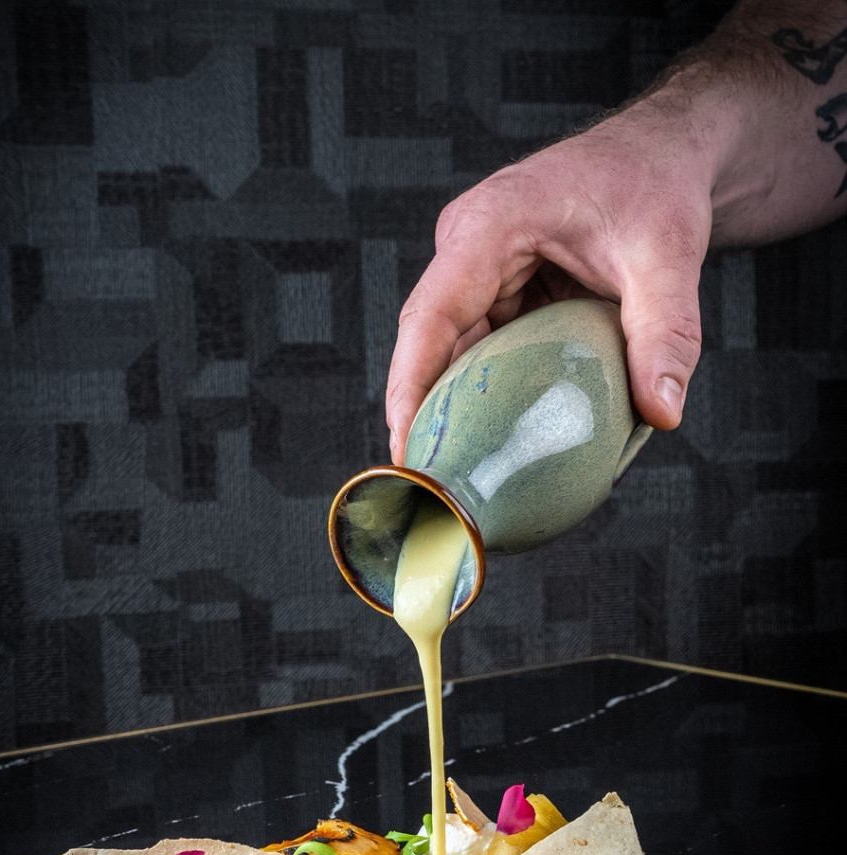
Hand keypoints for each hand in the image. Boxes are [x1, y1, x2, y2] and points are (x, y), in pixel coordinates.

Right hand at [385, 102, 714, 463]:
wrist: (666, 153)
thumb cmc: (657, 184)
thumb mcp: (666, 256)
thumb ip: (665, 333)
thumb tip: (661, 413)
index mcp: (490, 225)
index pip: (430, 316)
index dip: (410, 387)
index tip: (407, 447)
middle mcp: (469, 247)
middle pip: (429, 342)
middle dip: (425, 412)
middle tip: (429, 482)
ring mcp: (480, 270)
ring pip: (453, 351)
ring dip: (457, 408)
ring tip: (459, 474)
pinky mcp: (499, 289)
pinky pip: (484, 349)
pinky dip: (491, 393)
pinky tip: (499, 440)